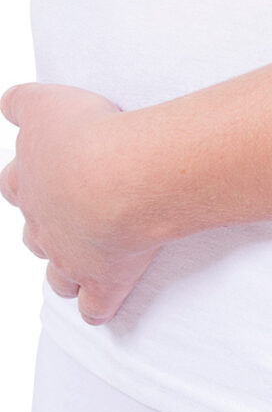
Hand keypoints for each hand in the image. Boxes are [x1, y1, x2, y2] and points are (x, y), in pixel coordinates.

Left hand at [0, 82, 160, 325]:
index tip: (38, 176)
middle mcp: (44, 222)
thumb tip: (11, 103)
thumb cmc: (87, 135)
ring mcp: (70, 256)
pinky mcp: (104, 280)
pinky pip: (94, 305)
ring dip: (65, 272)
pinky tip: (98, 309)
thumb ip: (24, 102)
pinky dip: (96, 308)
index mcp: (31, 180)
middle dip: (46, 229)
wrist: (119, 178)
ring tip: (76, 269)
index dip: (26, 181)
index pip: (16, 183)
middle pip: (34, 233)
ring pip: (58, 274)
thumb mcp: (47, 103)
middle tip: (66, 218)